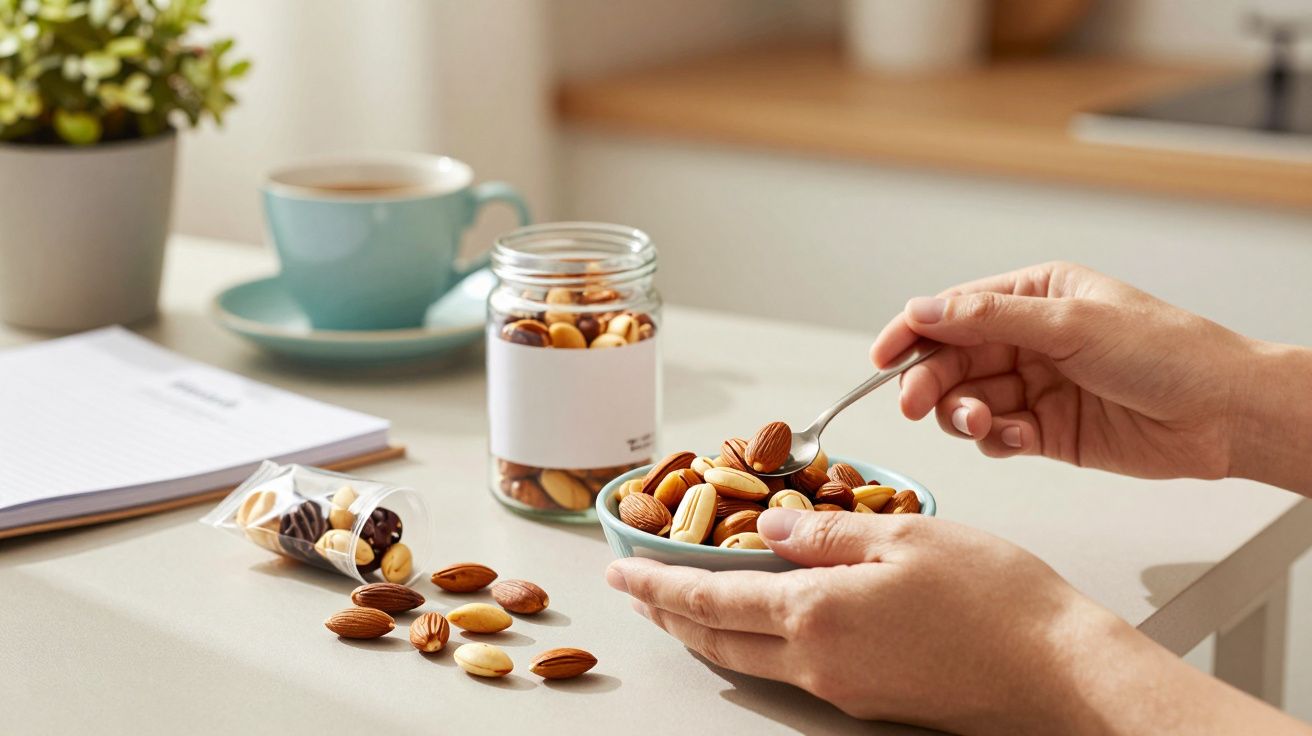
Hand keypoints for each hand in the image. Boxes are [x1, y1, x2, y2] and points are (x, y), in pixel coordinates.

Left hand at [606, 510, 1306, 734]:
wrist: (1058, 671)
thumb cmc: (997, 599)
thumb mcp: (905, 537)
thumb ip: (827, 534)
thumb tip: (771, 531)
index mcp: (816, 614)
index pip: (709, 599)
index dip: (658, 585)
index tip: (621, 573)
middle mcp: (818, 661)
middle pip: (716, 640)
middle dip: (669, 614)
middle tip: (637, 590)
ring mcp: (843, 687)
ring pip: (750, 659)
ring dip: (708, 630)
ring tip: (684, 604)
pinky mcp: (870, 698)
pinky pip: (791, 668)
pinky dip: (756, 640)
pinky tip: (765, 618)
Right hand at [870, 261, 1255, 480]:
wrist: (1224, 414)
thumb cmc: (1168, 352)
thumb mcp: (1070, 324)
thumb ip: (988, 320)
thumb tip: (921, 311)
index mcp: (1034, 296)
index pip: (953, 311)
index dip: (911, 332)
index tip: (880, 358)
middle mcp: (1030, 339)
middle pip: (952, 360)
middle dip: (932, 383)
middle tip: (917, 404)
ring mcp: (1036, 386)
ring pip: (968, 401)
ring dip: (964, 415)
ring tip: (983, 424)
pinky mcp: (1047, 431)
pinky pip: (996, 436)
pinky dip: (995, 440)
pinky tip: (1016, 440)